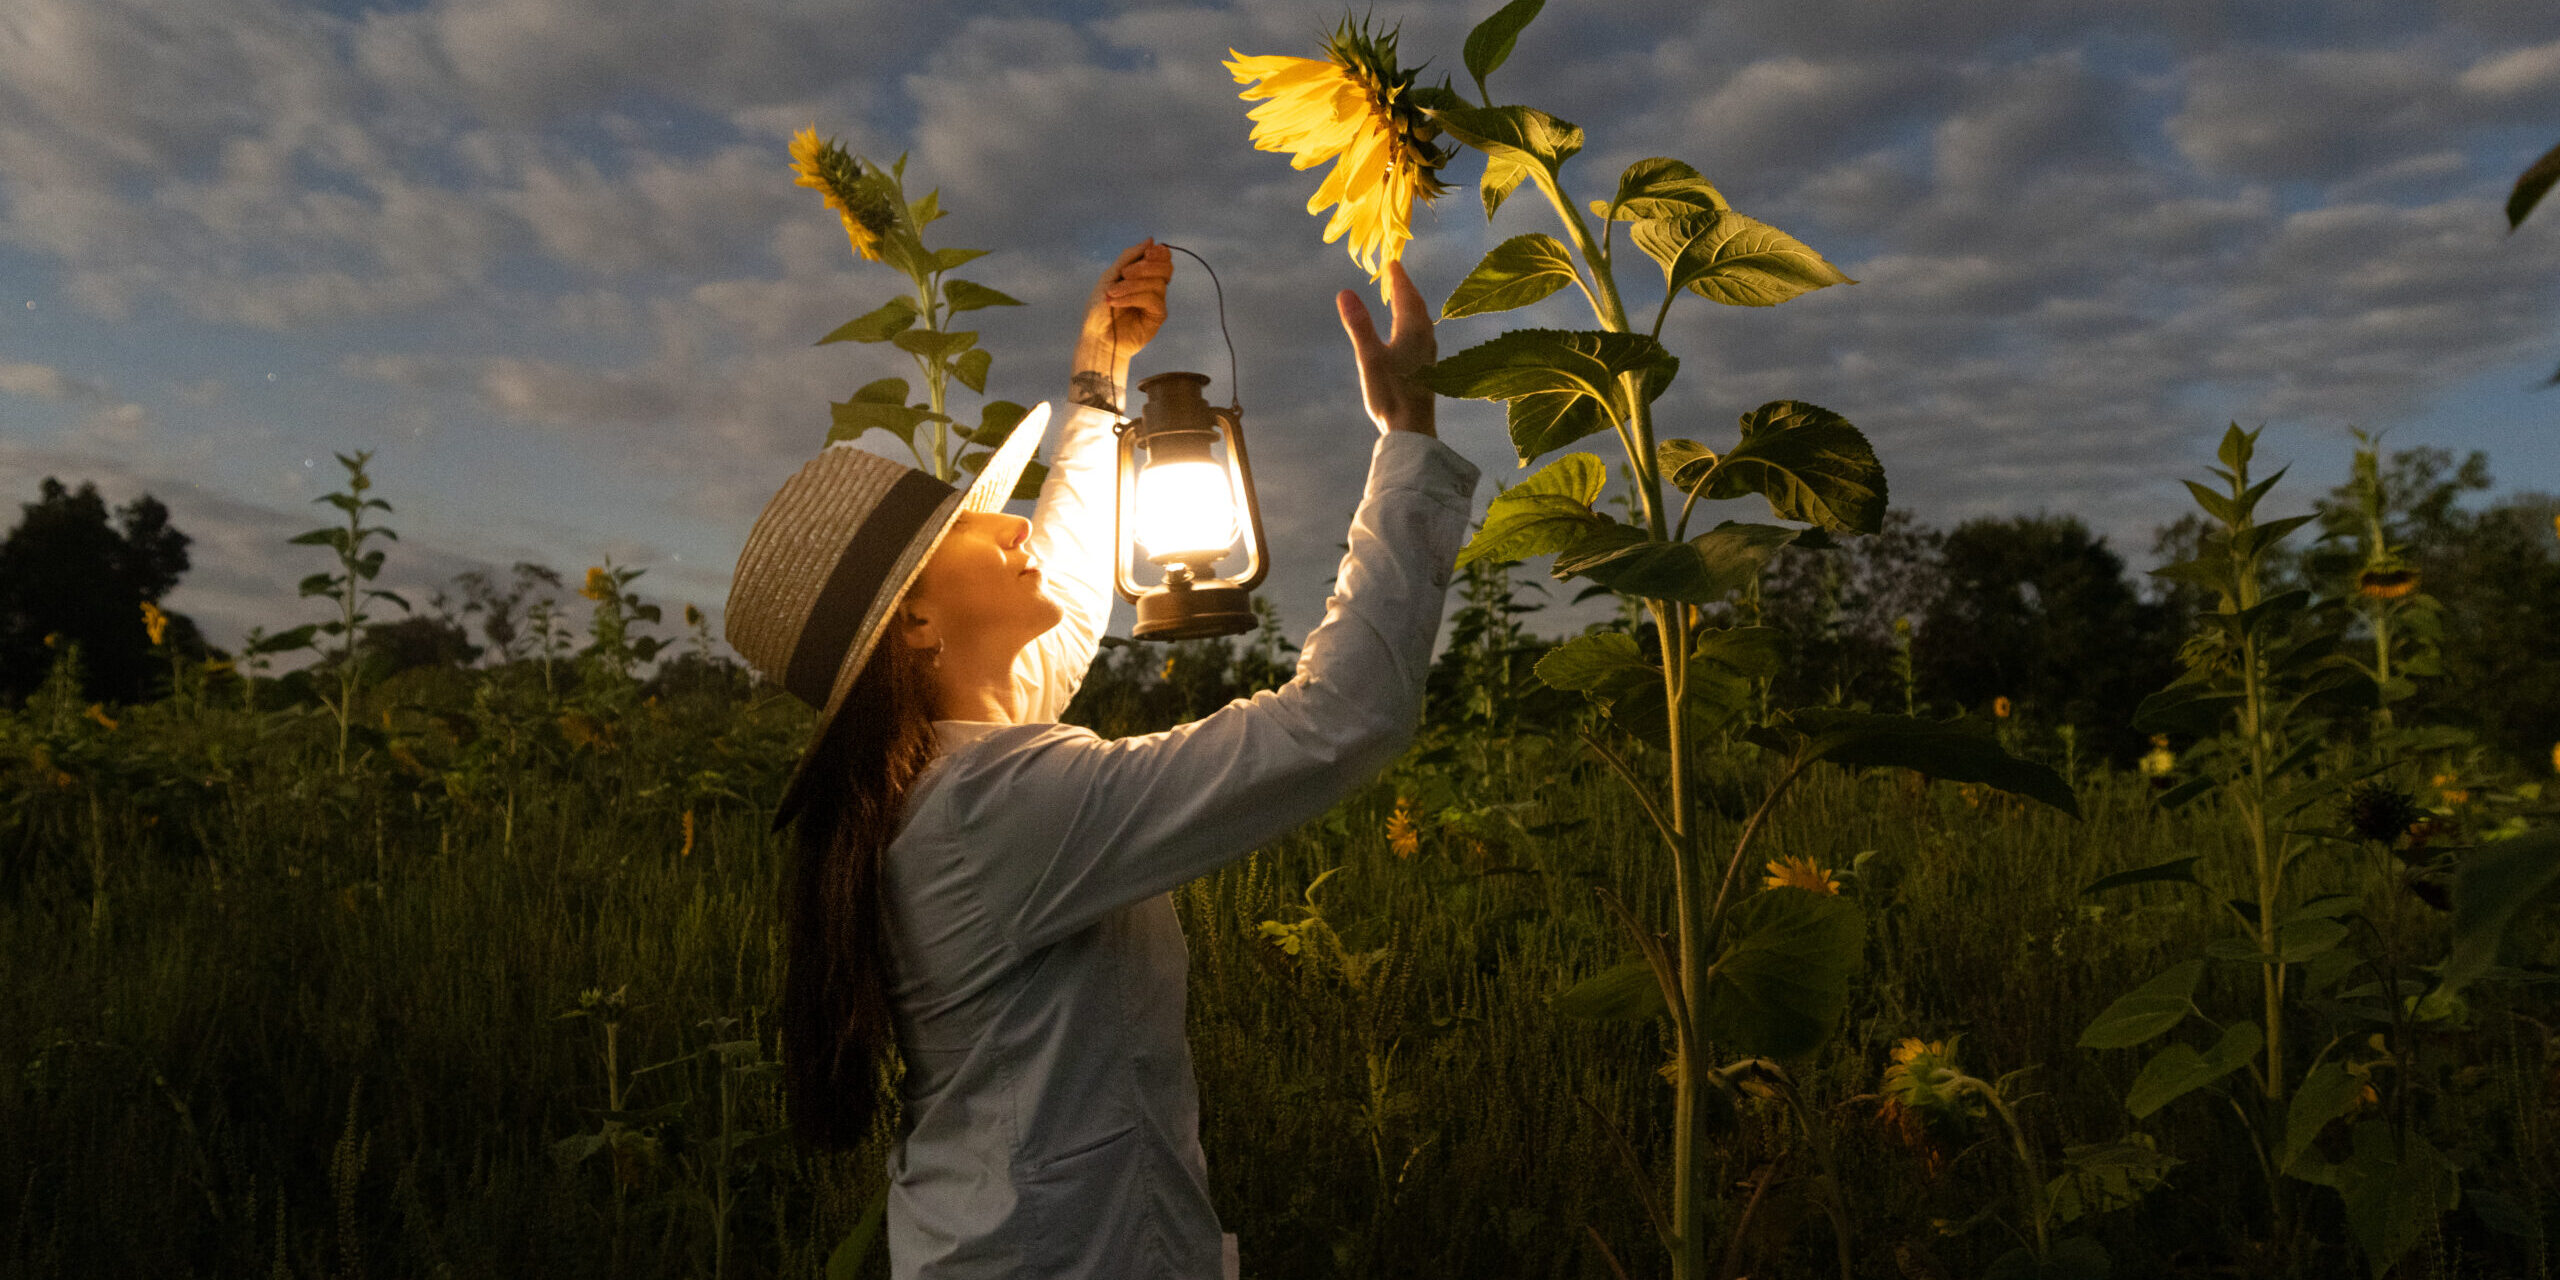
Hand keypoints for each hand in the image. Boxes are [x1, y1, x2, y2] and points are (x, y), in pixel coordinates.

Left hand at [1075, 239, 1173, 375]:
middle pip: (1165, 268)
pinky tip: (1117, 302)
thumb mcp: (1110, 276)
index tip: (1147, 253)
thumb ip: (1129, 257)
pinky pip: (1153, 299)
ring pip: (1158, 282)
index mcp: (1142, 275)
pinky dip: (1133, 296)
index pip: (1161, 258)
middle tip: (1124, 273)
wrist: (1096, 337)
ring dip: (1132, 285)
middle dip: (1145, 267)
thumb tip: (1151, 240)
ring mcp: (1156, 301)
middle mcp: (1152, 286)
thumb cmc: (1099, 308)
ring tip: (1112, 293)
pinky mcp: (1157, 316)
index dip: (1158, 253)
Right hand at [1336, 260, 1436, 436]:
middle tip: (1396, 272)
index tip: (1390, 261)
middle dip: (1405, 287)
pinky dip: (1413, 321)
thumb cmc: (1391, 395)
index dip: (1397, 277)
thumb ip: (1359, 325)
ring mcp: (1428, 354)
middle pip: (1416, 304)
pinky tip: (1409, 333)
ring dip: (1411, 304)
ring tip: (1402, 297)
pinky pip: (1422, 333)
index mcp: (1412, 331)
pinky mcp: (1427, 368)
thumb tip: (1345, 292)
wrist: (1413, 430)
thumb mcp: (1369, 358)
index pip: (1404, 295)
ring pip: (1422, 319)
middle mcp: (1425, 338)